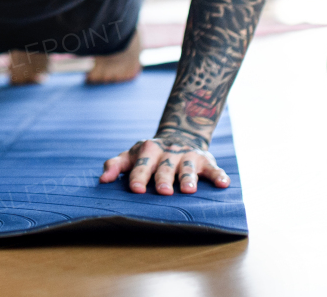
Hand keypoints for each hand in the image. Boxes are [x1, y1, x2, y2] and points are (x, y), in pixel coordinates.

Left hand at [100, 134, 229, 194]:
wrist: (180, 135)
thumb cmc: (150, 154)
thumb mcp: (131, 155)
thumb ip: (116, 165)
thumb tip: (102, 181)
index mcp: (148, 151)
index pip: (141, 165)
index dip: (138, 177)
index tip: (135, 189)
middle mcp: (168, 153)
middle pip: (165, 167)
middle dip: (163, 179)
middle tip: (163, 192)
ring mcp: (188, 156)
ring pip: (188, 167)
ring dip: (189, 178)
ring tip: (188, 190)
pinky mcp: (206, 160)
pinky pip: (213, 169)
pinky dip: (219, 176)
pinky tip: (224, 184)